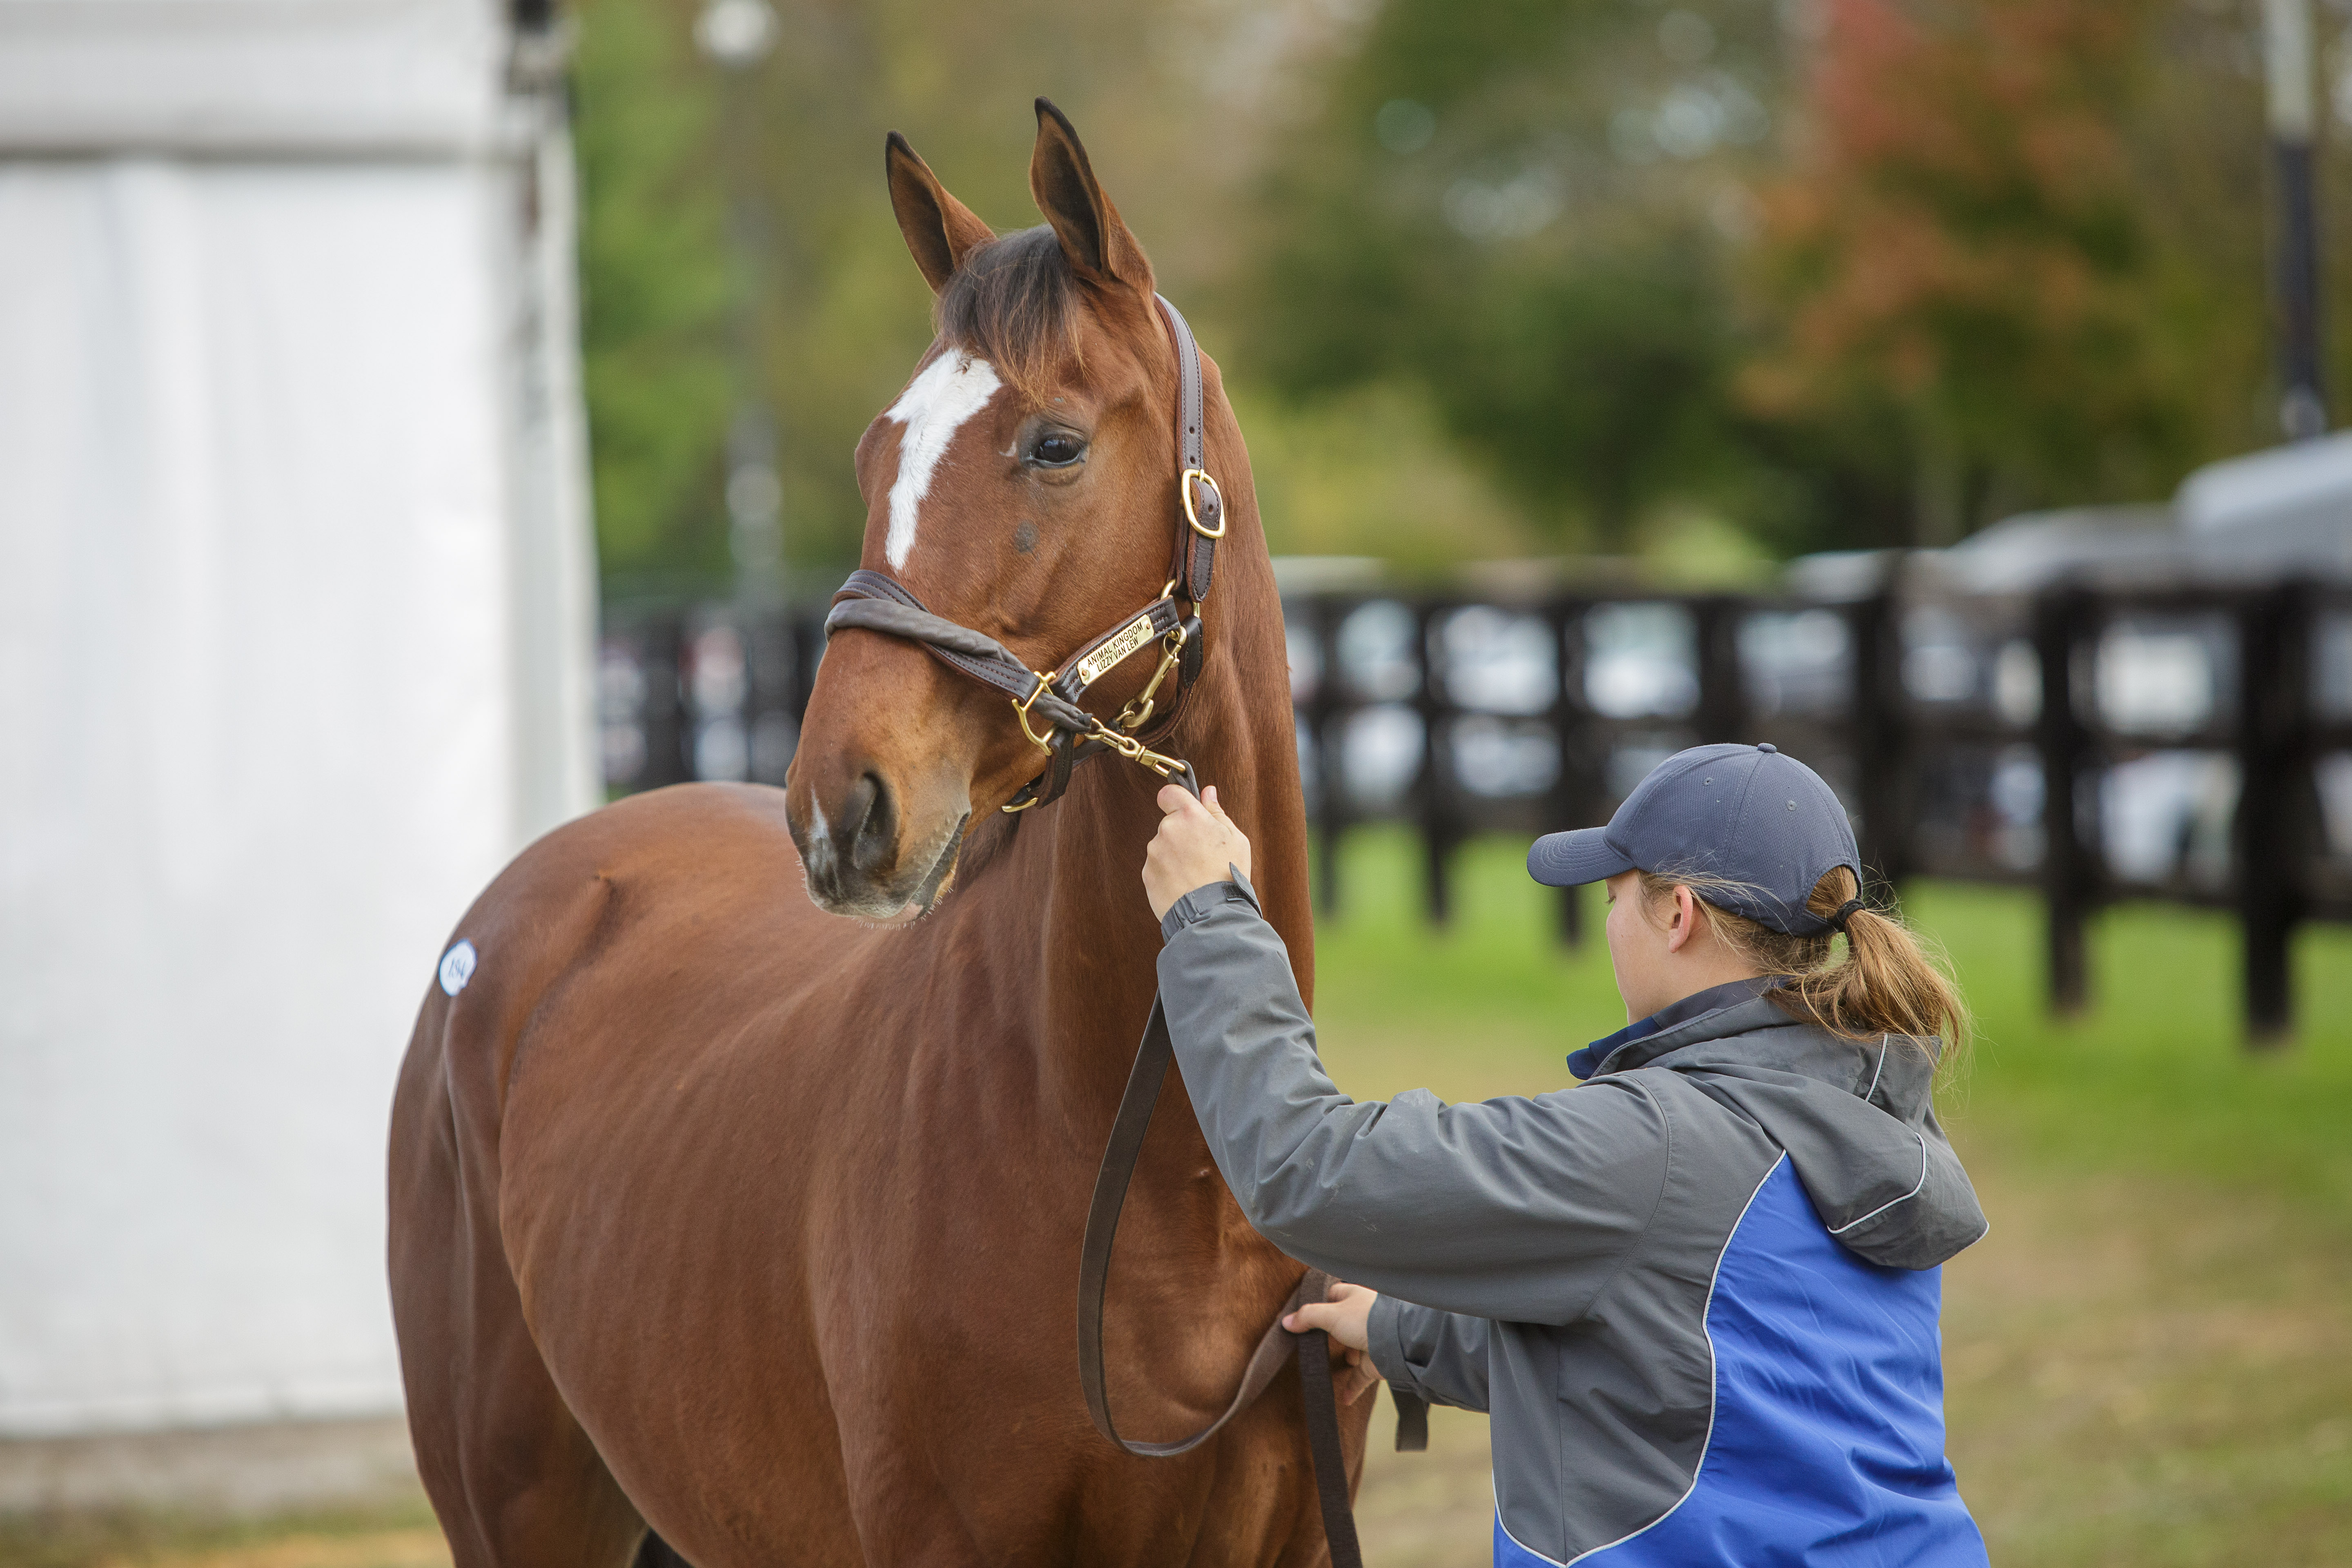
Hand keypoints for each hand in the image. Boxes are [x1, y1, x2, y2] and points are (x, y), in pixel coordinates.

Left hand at [1143, 783, 1252, 920]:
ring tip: (1195, 874)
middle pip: (1170, 824)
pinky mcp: (1147, 874)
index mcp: (1189, 816)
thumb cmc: (1229, 875)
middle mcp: (1167, 831)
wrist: (1212, 914)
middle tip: (1202, 854)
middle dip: (1183, 834)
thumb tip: (1208, 792)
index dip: (1176, 799)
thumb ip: (1217, 813)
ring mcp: (1154, 853)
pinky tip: (1185, 885)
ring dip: (1175, 855)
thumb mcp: (1235, 839)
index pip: (1170, 793)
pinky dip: (1168, 874)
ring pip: (1163, 847)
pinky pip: (1157, 867)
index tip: (1185, 810)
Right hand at [1284, 1280, 1380, 1404]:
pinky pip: (1360, 1377)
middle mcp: (1361, 1318)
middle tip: (1311, 1342)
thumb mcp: (1330, 1313)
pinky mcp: (1374, 1362)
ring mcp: (1368, 1340)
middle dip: (1329, 1335)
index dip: (1317, 1305)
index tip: (1302, 1318)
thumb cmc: (1367, 1319)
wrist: (1396, 1340)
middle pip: (1340, 1324)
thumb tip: (1287, 1322)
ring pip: (1352, 1350)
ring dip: (1345, 1358)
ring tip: (1332, 1363)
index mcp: (1353, 1297)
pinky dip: (1352, 1387)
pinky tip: (1344, 1398)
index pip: (1331, 1296)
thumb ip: (1308, 1317)